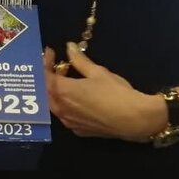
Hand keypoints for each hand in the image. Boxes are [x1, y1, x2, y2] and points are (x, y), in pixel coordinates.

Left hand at [43, 44, 167, 141]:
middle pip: (45, 92)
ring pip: (53, 105)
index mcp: (63, 92)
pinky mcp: (78, 131)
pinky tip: (77, 98)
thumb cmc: (116, 92)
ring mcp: (69, 122)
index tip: (51, 52)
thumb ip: (79, 60)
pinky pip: (64, 115)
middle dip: (49, 77)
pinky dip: (65, 103)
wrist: (133, 119)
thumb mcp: (98, 72)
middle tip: (60, 66)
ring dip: (56, 91)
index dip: (44, 63)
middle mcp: (61, 109)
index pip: (44, 76)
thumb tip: (69, 47)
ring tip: (69, 80)